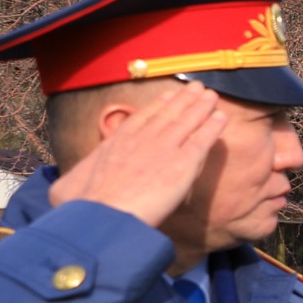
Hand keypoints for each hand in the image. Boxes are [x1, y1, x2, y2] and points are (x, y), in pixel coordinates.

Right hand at [47, 81, 226, 226]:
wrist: (104, 215)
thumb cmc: (88, 205)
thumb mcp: (81, 177)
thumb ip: (91, 169)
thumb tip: (82, 173)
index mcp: (119, 140)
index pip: (144, 117)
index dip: (160, 105)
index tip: (169, 95)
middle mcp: (143, 139)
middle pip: (169, 114)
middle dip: (184, 99)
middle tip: (197, 87)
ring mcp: (164, 149)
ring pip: (187, 122)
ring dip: (201, 107)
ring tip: (211, 96)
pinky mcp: (182, 165)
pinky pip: (201, 141)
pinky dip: (212, 128)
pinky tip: (221, 118)